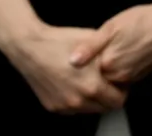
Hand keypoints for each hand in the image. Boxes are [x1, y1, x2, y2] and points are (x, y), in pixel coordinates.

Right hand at [0, 21, 126, 114]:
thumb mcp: (92, 42)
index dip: (121, 90)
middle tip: (105, 81)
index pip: (118, 101)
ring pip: (88, 110)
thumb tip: (121, 66)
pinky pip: (71, 109)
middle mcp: (78, 101)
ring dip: (92, 99)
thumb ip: (110, 58)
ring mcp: (64, 106)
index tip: (118, 81)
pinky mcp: (52, 107)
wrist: (29, 46)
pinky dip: (76, 100)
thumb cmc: (60, 41)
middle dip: (108, 96)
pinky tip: (73, 83)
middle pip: (104, 108)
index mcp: (92, 86)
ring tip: (88, 80)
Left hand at [70, 0, 151, 85]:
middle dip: (93, 65)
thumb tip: (72, 61)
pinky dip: (119, 66)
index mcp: (109, 64)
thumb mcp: (111, 27)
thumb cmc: (143, 21)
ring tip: (113, 46)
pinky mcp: (139, 75)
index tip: (80, 50)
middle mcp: (119, 75)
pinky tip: (123, 50)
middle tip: (99, 46)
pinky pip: (122, 75)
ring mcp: (130, 77)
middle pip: (97, 76)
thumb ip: (90, 46)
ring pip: (109, 76)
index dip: (83, 59)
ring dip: (106, 66)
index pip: (85, 70)